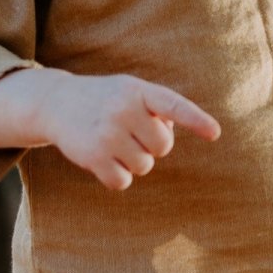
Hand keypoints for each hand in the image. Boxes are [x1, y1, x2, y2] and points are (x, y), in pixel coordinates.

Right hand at [42, 73, 220, 190]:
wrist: (57, 102)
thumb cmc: (106, 98)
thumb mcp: (131, 90)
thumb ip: (157, 107)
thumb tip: (170, 133)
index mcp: (139, 91)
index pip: (174, 105)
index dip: (196, 119)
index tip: (215, 133)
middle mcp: (124, 110)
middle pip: (163, 147)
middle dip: (153, 145)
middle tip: (134, 133)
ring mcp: (107, 134)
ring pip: (144, 166)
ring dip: (134, 160)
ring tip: (116, 142)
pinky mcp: (93, 157)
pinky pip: (122, 182)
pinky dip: (118, 177)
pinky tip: (105, 159)